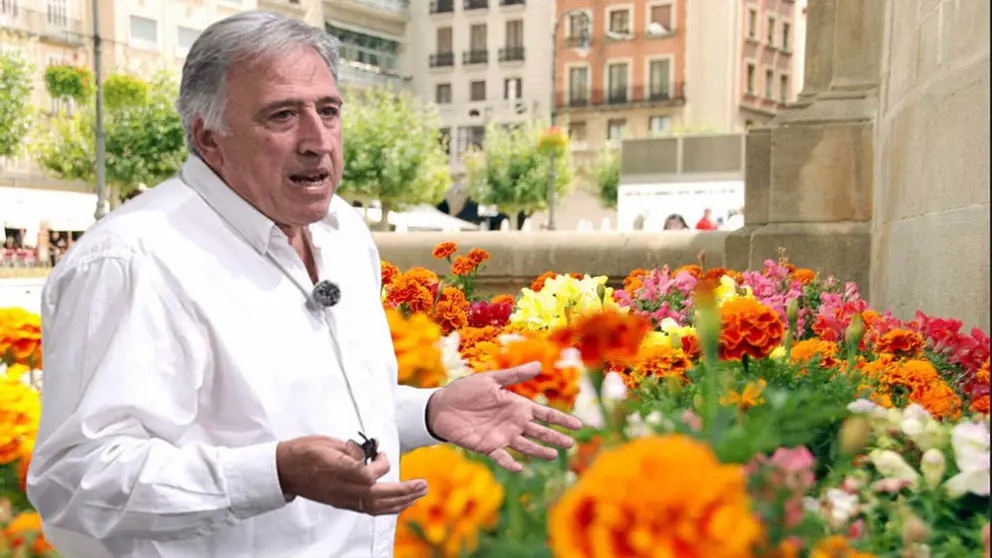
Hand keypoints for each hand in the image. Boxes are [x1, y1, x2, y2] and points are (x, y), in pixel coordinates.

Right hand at [276, 435, 427, 514]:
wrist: (284, 470)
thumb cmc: (305, 451)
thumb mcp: (328, 441)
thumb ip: (352, 448)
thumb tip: (371, 451)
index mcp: (336, 469)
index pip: (366, 476)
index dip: (380, 466)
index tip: (380, 453)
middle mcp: (340, 488)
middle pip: (377, 496)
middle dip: (403, 491)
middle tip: (423, 485)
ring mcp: (341, 498)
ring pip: (375, 507)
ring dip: (400, 502)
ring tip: (418, 494)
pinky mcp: (342, 503)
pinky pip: (368, 510)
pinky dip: (387, 508)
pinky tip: (400, 503)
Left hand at [426, 362, 582, 471]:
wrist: (442, 407)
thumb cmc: (466, 391)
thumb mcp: (491, 379)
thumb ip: (514, 375)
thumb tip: (539, 364)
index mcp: (517, 405)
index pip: (544, 413)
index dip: (560, 419)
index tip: (577, 425)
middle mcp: (513, 423)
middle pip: (539, 432)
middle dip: (555, 437)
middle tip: (571, 444)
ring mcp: (502, 436)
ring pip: (526, 446)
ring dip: (539, 451)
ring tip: (553, 455)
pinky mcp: (488, 447)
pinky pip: (502, 457)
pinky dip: (510, 463)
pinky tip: (519, 468)